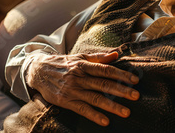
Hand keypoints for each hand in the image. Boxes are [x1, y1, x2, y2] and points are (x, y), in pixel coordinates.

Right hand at [25, 52, 139, 125]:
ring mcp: (73, 90)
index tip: (135, 80)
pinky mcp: (66, 101)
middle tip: (136, 96)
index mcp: (84, 65)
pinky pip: (82, 109)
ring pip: (95, 98)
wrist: (38, 71)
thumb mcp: (80, 57)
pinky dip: (94, 115)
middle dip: (121, 90)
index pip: (106, 70)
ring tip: (126, 112)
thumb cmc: (63, 64)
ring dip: (112, 106)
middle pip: (103, 84)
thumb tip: (116, 55)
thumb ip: (99, 57)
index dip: (122, 74)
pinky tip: (105, 121)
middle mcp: (79, 77)